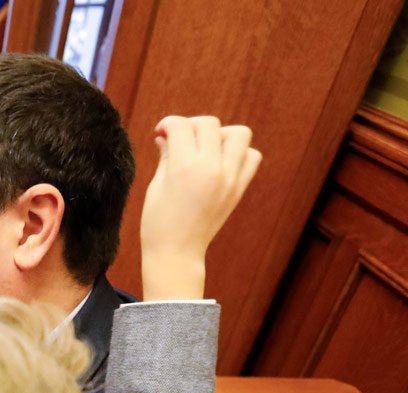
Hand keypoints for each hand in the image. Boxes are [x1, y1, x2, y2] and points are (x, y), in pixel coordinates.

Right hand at [140, 116, 261, 300]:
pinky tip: (221, 162)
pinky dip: (239, 153)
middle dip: (191, 126)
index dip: (168, 124)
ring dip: (221, 134)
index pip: (180, 125)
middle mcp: (211, 169)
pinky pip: (251, 156)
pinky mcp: (239, 188)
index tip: (161, 132)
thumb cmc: (158, 222)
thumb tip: (166, 136)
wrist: (177, 253)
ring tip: (206, 148)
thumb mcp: (156, 186)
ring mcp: (229, 178)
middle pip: (209, 124)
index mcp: (184, 167)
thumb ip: (166, 155)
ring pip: (238, 133)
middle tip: (181, 139)